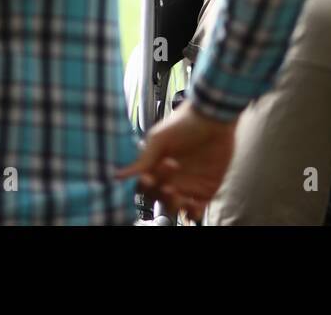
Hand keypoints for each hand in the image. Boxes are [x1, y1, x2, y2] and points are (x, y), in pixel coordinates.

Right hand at [116, 105, 236, 218]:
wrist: (213, 117)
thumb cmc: (184, 123)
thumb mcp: (159, 139)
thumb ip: (143, 160)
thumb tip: (117, 175)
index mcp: (156, 166)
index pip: (144, 186)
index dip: (144, 186)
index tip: (148, 178)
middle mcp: (169, 178)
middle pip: (158, 198)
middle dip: (160, 194)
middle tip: (167, 184)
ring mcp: (187, 185)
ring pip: (174, 207)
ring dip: (173, 205)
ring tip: (177, 193)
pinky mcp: (206, 189)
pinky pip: (196, 210)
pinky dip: (193, 212)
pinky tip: (193, 204)